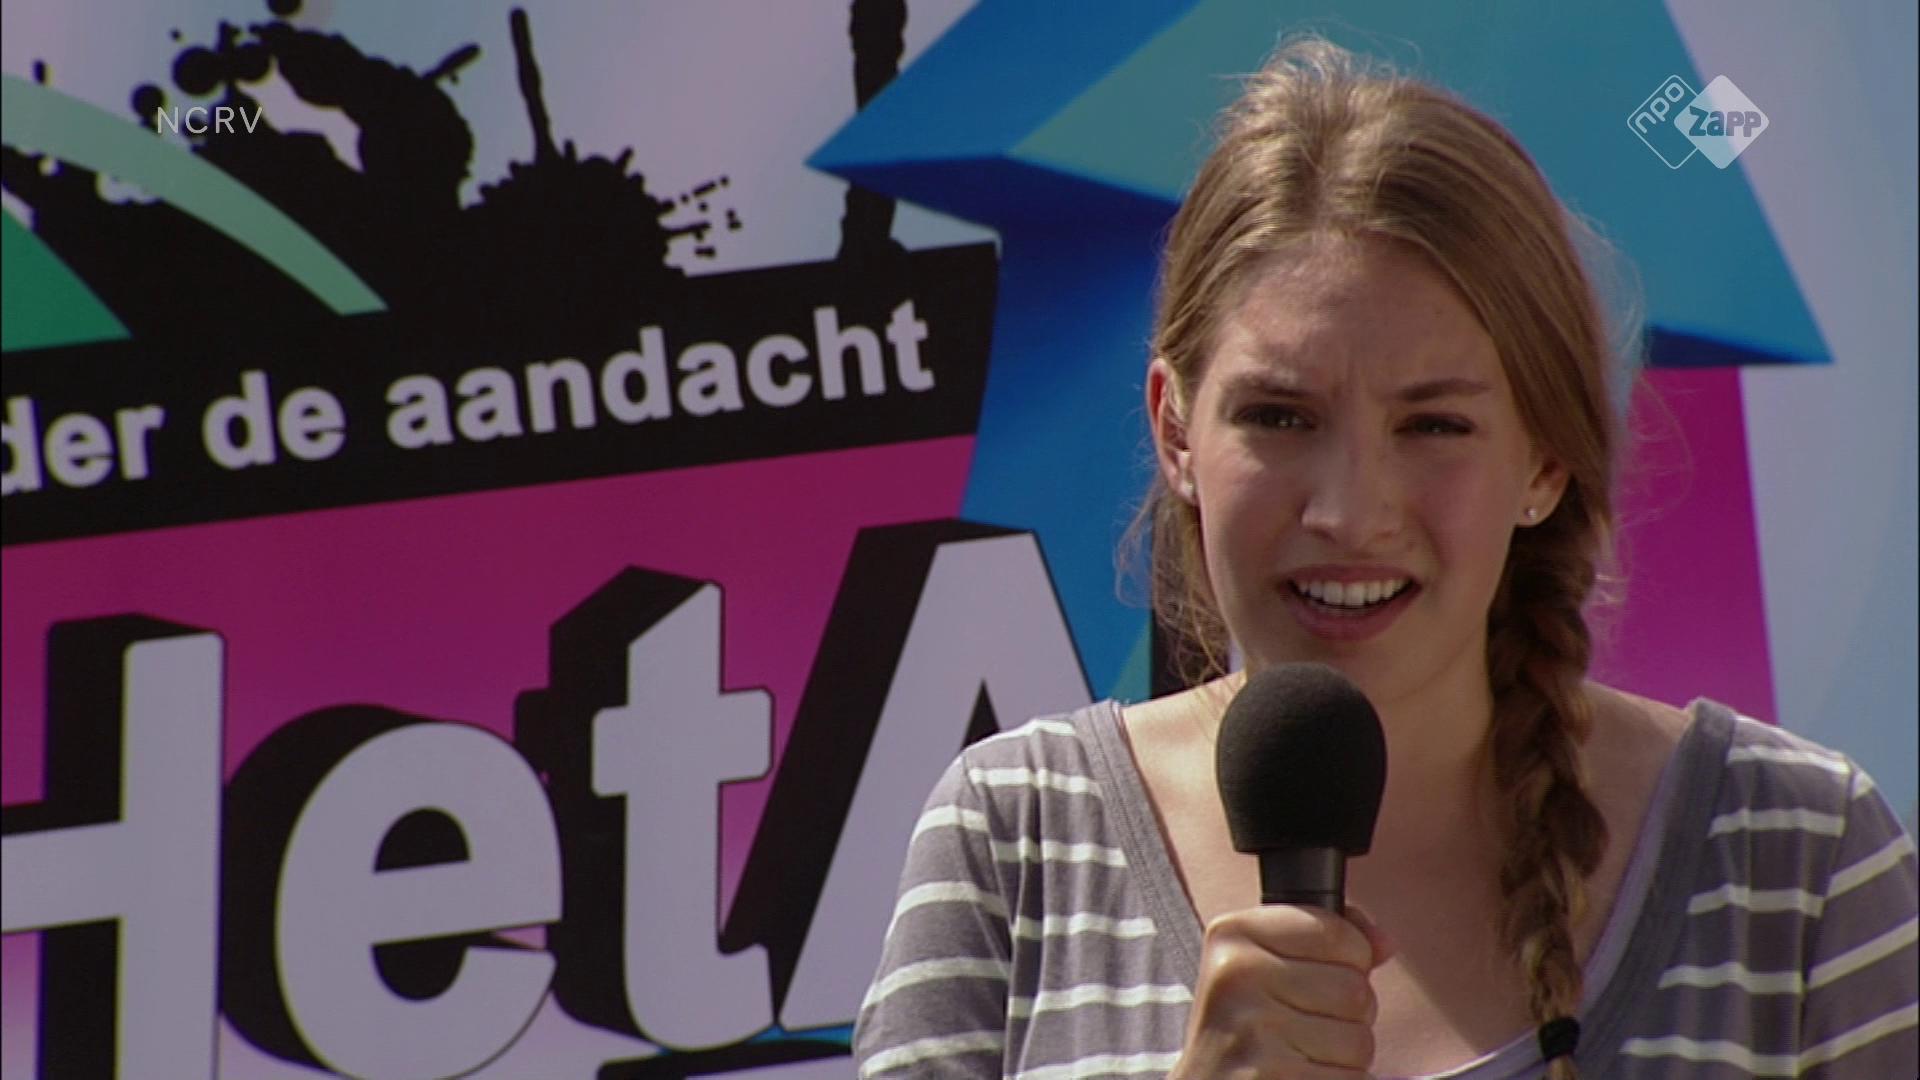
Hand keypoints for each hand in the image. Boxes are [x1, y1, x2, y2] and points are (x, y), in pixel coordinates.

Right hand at [1169, 904, 1395, 1079]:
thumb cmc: (1242, 1027)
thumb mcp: (1262, 964)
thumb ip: (1325, 939)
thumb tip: (1383, 942)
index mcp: (1234, 934)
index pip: (1338, 933)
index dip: (1349, 960)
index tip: (1315, 978)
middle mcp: (1239, 976)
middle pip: (1356, 989)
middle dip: (1349, 1015)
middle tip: (1304, 1025)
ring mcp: (1255, 1030)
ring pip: (1360, 1040)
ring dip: (1345, 1056)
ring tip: (1301, 1054)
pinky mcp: (1275, 1077)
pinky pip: (1352, 1078)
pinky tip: (1301, 1076)